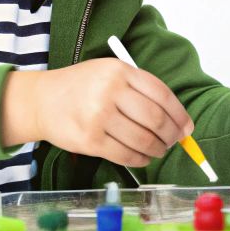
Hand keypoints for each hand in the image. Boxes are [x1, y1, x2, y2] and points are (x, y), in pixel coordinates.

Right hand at [3, 60, 192, 167]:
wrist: (42, 100)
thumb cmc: (81, 87)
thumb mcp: (109, 73)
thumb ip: (139, 90)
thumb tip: (177, 121)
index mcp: (119, 70)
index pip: (161, 94)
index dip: (179, 114)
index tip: (187, 128)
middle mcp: (109, 91)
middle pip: (155, 119)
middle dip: (171, 135)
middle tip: (173, 142)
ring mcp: (99, 116)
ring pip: (143, 140)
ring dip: (157, 150)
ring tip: (157, 150)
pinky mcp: (90, 140)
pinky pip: (126, 155)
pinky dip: (140, 160)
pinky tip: (142, 157)